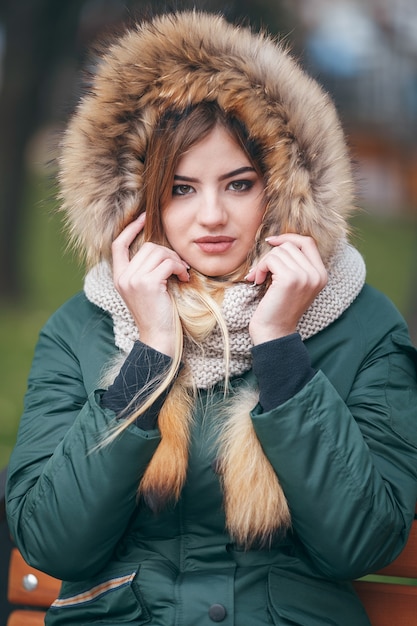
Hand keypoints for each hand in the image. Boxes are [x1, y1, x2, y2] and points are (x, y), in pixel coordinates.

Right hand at [111, 213, 189, 355]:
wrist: (158, 337)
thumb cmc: (157, 314)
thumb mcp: (146, 290)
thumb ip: (145, 270)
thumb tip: (159, 248)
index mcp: (119, 277)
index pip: (118, 245)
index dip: (130, 229)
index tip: (143, 217)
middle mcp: (123, 277)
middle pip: (146, 247)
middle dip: (167, 252)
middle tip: (179, 266)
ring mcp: (133, 280)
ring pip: (158, 252)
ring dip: (175, 260)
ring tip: (182, 273)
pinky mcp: (147, 283)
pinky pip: (168, 262)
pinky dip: (179, 268)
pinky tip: (183, 278)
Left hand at [246, 234, 327, 344]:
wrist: (274, 332)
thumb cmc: (278, 308)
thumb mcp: (293, 284)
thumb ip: (295, 264)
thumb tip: (279, 240)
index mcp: (321, 275)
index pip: (308, 242)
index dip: (289, 237)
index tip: (271, 242)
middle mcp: (317, 274)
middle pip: (290, 245)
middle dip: (271, 255)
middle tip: (261, 271)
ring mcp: (305, 276)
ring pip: (279, 251)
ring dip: (264, 263)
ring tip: (259, 278)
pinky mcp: (290, 279)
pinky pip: (271, 260)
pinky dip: (260, 268)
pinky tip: (257, 280)